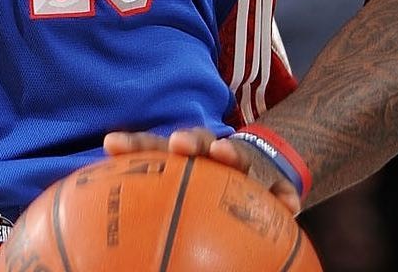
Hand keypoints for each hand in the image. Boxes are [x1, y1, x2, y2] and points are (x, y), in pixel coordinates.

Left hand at [103, 127, 302, 214]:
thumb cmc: (208, 195)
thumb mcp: (181, 200)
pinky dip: (284, 196)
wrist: (262, 176)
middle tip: (177, 145)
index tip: (111, 144)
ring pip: (240, 157)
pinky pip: (282, 191)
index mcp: (184, 159)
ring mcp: (245, 167)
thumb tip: (109, 257)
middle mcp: (212, 156)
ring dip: (231, 153)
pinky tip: (288, 208)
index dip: (132, 145)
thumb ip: (152, 217)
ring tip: (225, 155)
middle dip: (187, 139)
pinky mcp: (276, 184)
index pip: (152, 148)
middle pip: (199, 142)